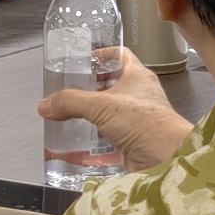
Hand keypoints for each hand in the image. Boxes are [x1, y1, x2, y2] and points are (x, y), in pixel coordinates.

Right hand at [38, 46, 196, 171]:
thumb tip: (46, 104)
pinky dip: (86, 151)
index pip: (120, 56)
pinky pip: (103, 148)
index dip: (103, 54)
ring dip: (86, 121)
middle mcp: (137, 98)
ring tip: (64, 121)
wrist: (167, 159)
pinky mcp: (130, 147)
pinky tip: (68, 154)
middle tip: (67, 93)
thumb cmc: (147, 124)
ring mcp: (134, 124)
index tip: (85, 59)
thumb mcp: (102, 105)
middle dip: (89, 92)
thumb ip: (71, 102)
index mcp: (137, 77)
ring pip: (106, 119)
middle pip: (110, 88)